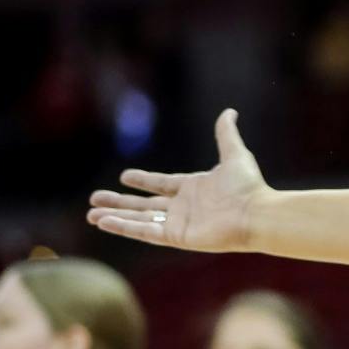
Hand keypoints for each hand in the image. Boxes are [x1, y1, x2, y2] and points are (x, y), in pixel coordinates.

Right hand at [88, 109, 268, 252]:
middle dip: (119, 202)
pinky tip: (104, 222)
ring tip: (91, 214)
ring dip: (115, 216)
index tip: (125, 177)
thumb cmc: (249, 187)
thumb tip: (229, 111)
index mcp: (194, 188)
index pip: (161, 184)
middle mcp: (184, 207)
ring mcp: (179, 223)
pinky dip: (124, 228)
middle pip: (144, 205)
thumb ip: (226, 134)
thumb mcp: (235, 155)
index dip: (143, 181)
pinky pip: (145, 232)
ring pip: (139, 220)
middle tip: (95, 199)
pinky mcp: (177, 237)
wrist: (256, 213)